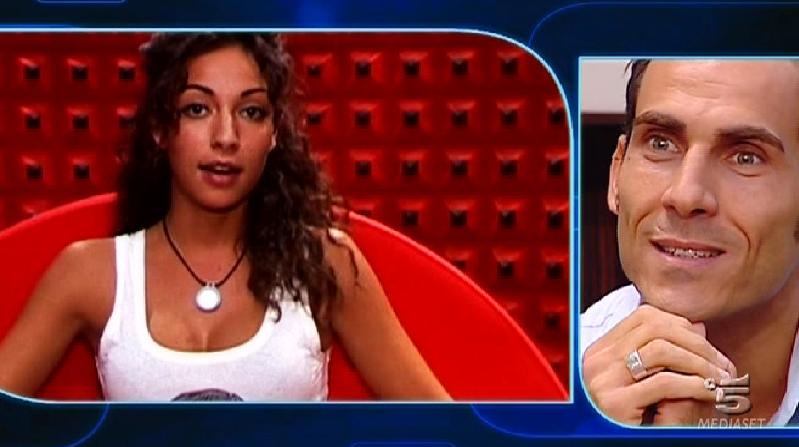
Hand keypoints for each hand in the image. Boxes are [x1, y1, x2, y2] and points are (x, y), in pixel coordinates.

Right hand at [583, 305, 736, 424]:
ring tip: (721, 379)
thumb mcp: (654, 383)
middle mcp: (596, 361)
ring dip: (700, 363)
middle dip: (696, 343)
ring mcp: (602, 380)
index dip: (680, 324)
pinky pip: (665, 383)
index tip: (706, 344)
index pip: (643, 317)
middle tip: (722, 364)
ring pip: (661, 350)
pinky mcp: (615, 403)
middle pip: (654, 328)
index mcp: (600, 352)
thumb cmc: (641, 422)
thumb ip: (670, 356)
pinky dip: (696, 385)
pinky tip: (713, 393)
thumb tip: (699, 325)